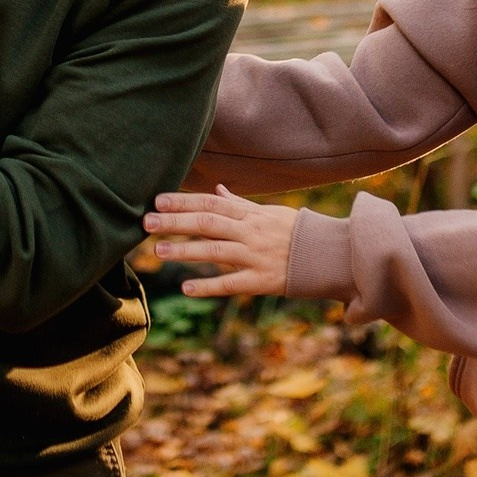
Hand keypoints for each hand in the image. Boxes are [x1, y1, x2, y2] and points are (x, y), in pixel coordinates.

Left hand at [141, 187, 301, 297]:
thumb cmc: (297, 232)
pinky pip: (231, 283)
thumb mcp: (270, 212)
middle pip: (207, 223)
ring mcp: (255, 257)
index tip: (158, 200)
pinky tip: (186, 287)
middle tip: (146, 222)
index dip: (183, 201)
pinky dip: (208, 285)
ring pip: (214, 251)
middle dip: (175, 222)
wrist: (330, 256)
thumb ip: (241, 204)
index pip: (211, 203)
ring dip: (184, 251)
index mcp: (250, 214)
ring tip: (158, 251)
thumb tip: (216, 188)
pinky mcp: (261, 281)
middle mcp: (250, 233)